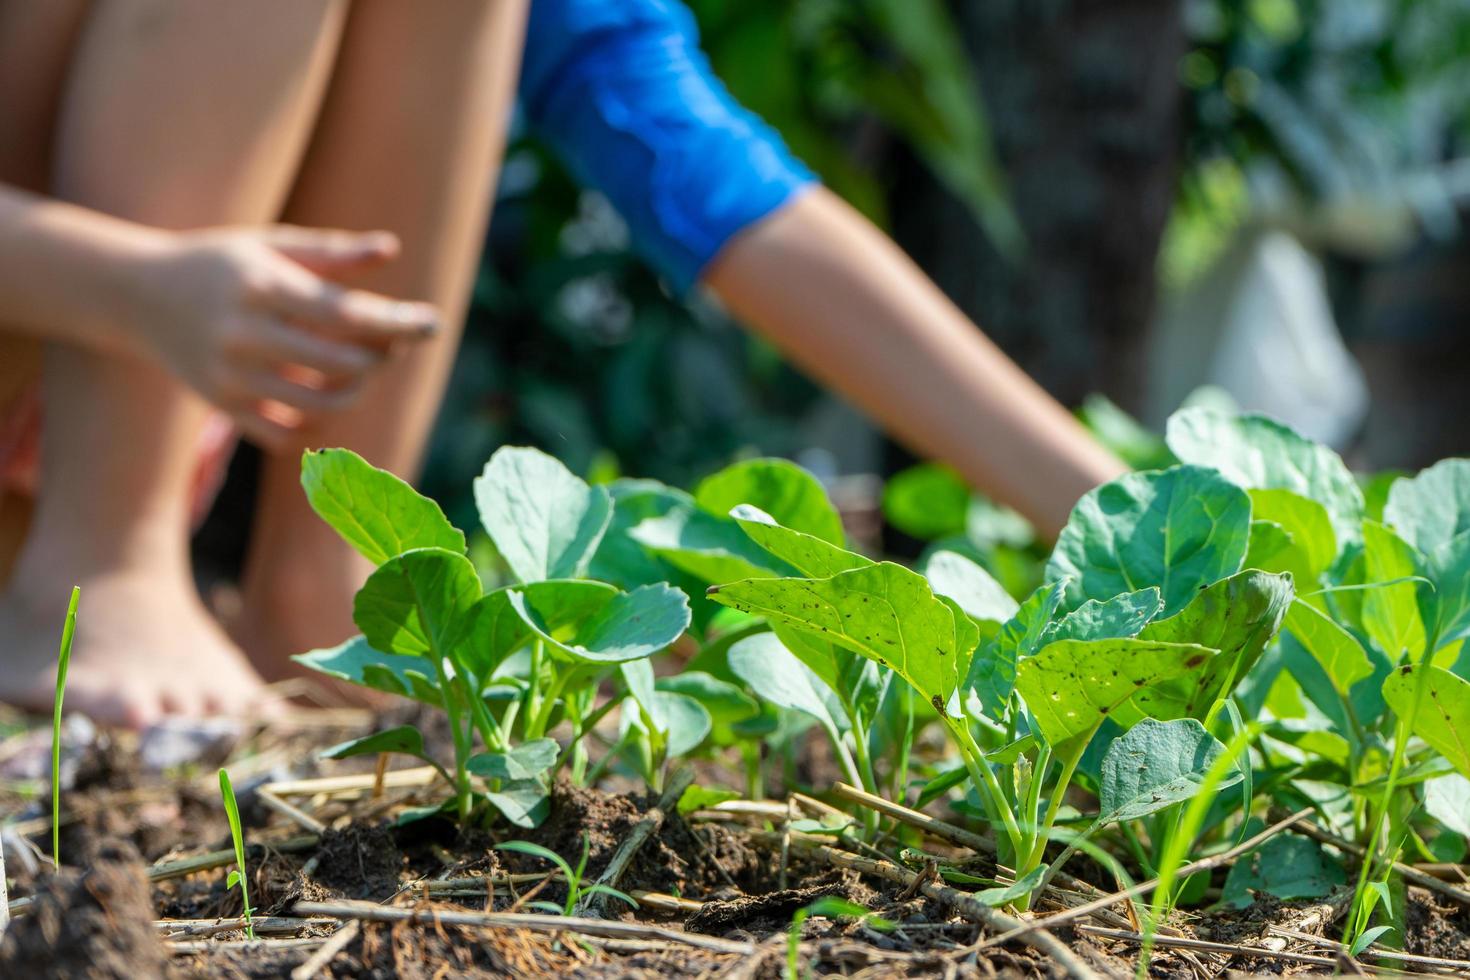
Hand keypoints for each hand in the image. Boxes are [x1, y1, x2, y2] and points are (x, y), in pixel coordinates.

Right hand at [125, 225, 437, 449]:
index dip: (393, 321)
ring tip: (361, 370)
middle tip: (393, 347)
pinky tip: (326, 399)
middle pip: (336, 362)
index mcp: (261, 285)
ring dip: (354, 392)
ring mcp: (229, 374)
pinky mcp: (220, 404)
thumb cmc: (219, 262)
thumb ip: (331, 251)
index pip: (342, 311)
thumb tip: (392, 249)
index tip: (432, 323)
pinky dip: (316, 423)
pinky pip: (284, 433)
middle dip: (379, 358)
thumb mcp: (269, 244)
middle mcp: (244, 332)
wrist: (135, 294)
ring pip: (316, 404)